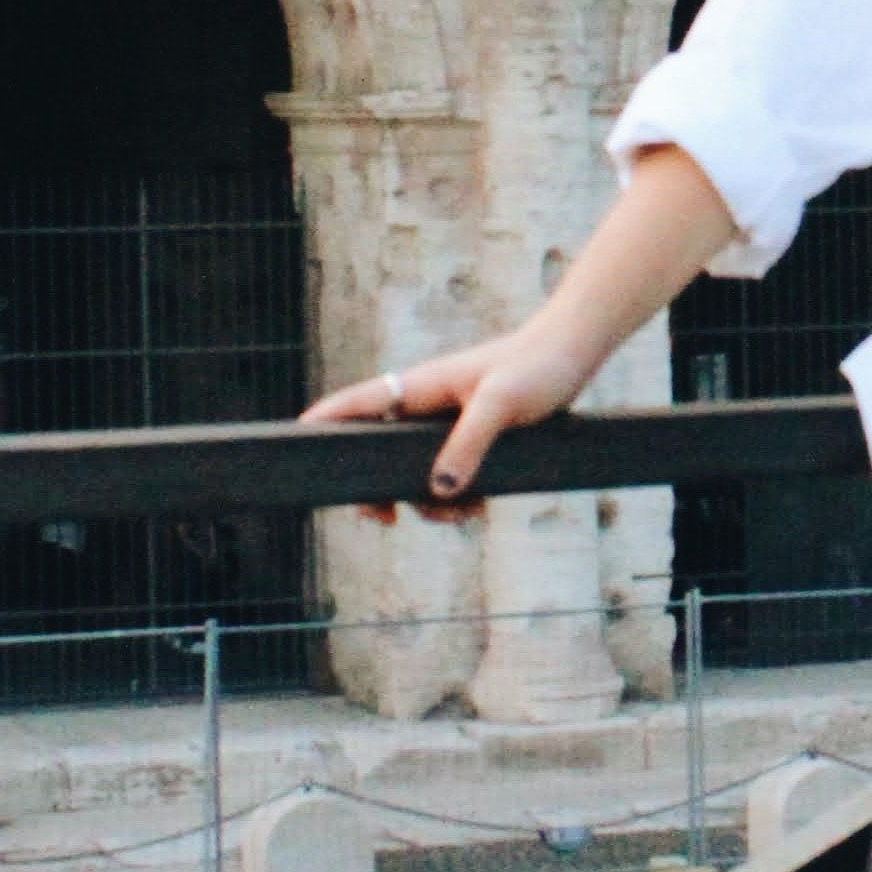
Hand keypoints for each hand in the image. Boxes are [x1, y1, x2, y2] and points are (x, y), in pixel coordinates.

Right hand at [300, 329, 588, 509]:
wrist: (575, 353)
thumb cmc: (536, 366)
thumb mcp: (502, 405)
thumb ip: (468, 445)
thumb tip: (437, 492)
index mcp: (420, 386)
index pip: (358, 403)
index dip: (324, 422)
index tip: (296, 442)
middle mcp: (426, 404)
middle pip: (377, 449)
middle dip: (380, 488)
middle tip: (385, 518)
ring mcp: (448, 422)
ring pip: (416, 471)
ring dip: (430, 502)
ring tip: (463, 515)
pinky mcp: (472, 438)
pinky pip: (449, 476)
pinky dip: (459, 498)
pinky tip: (480, 508)